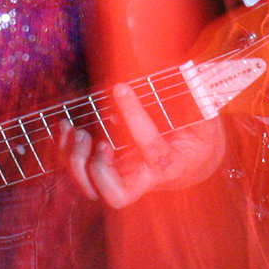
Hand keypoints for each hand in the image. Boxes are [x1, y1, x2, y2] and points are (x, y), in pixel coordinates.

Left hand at [59, 81, 224, 208]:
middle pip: (114, 196)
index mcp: (171, 164)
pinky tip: (63, 129)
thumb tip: (183, 72)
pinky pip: (79, 173)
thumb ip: (196, 101)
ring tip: (74, 131)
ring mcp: (123, 179)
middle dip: (95, 168)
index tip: (121, 87)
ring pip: (90, 189)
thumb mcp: (205, 119)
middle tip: (91, 137)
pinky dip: (63, 153)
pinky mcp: (108, 174)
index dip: (135, 118)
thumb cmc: (199, 138)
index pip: (151, 146)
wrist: (193, 164)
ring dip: (74, 161)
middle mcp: (144, 179)